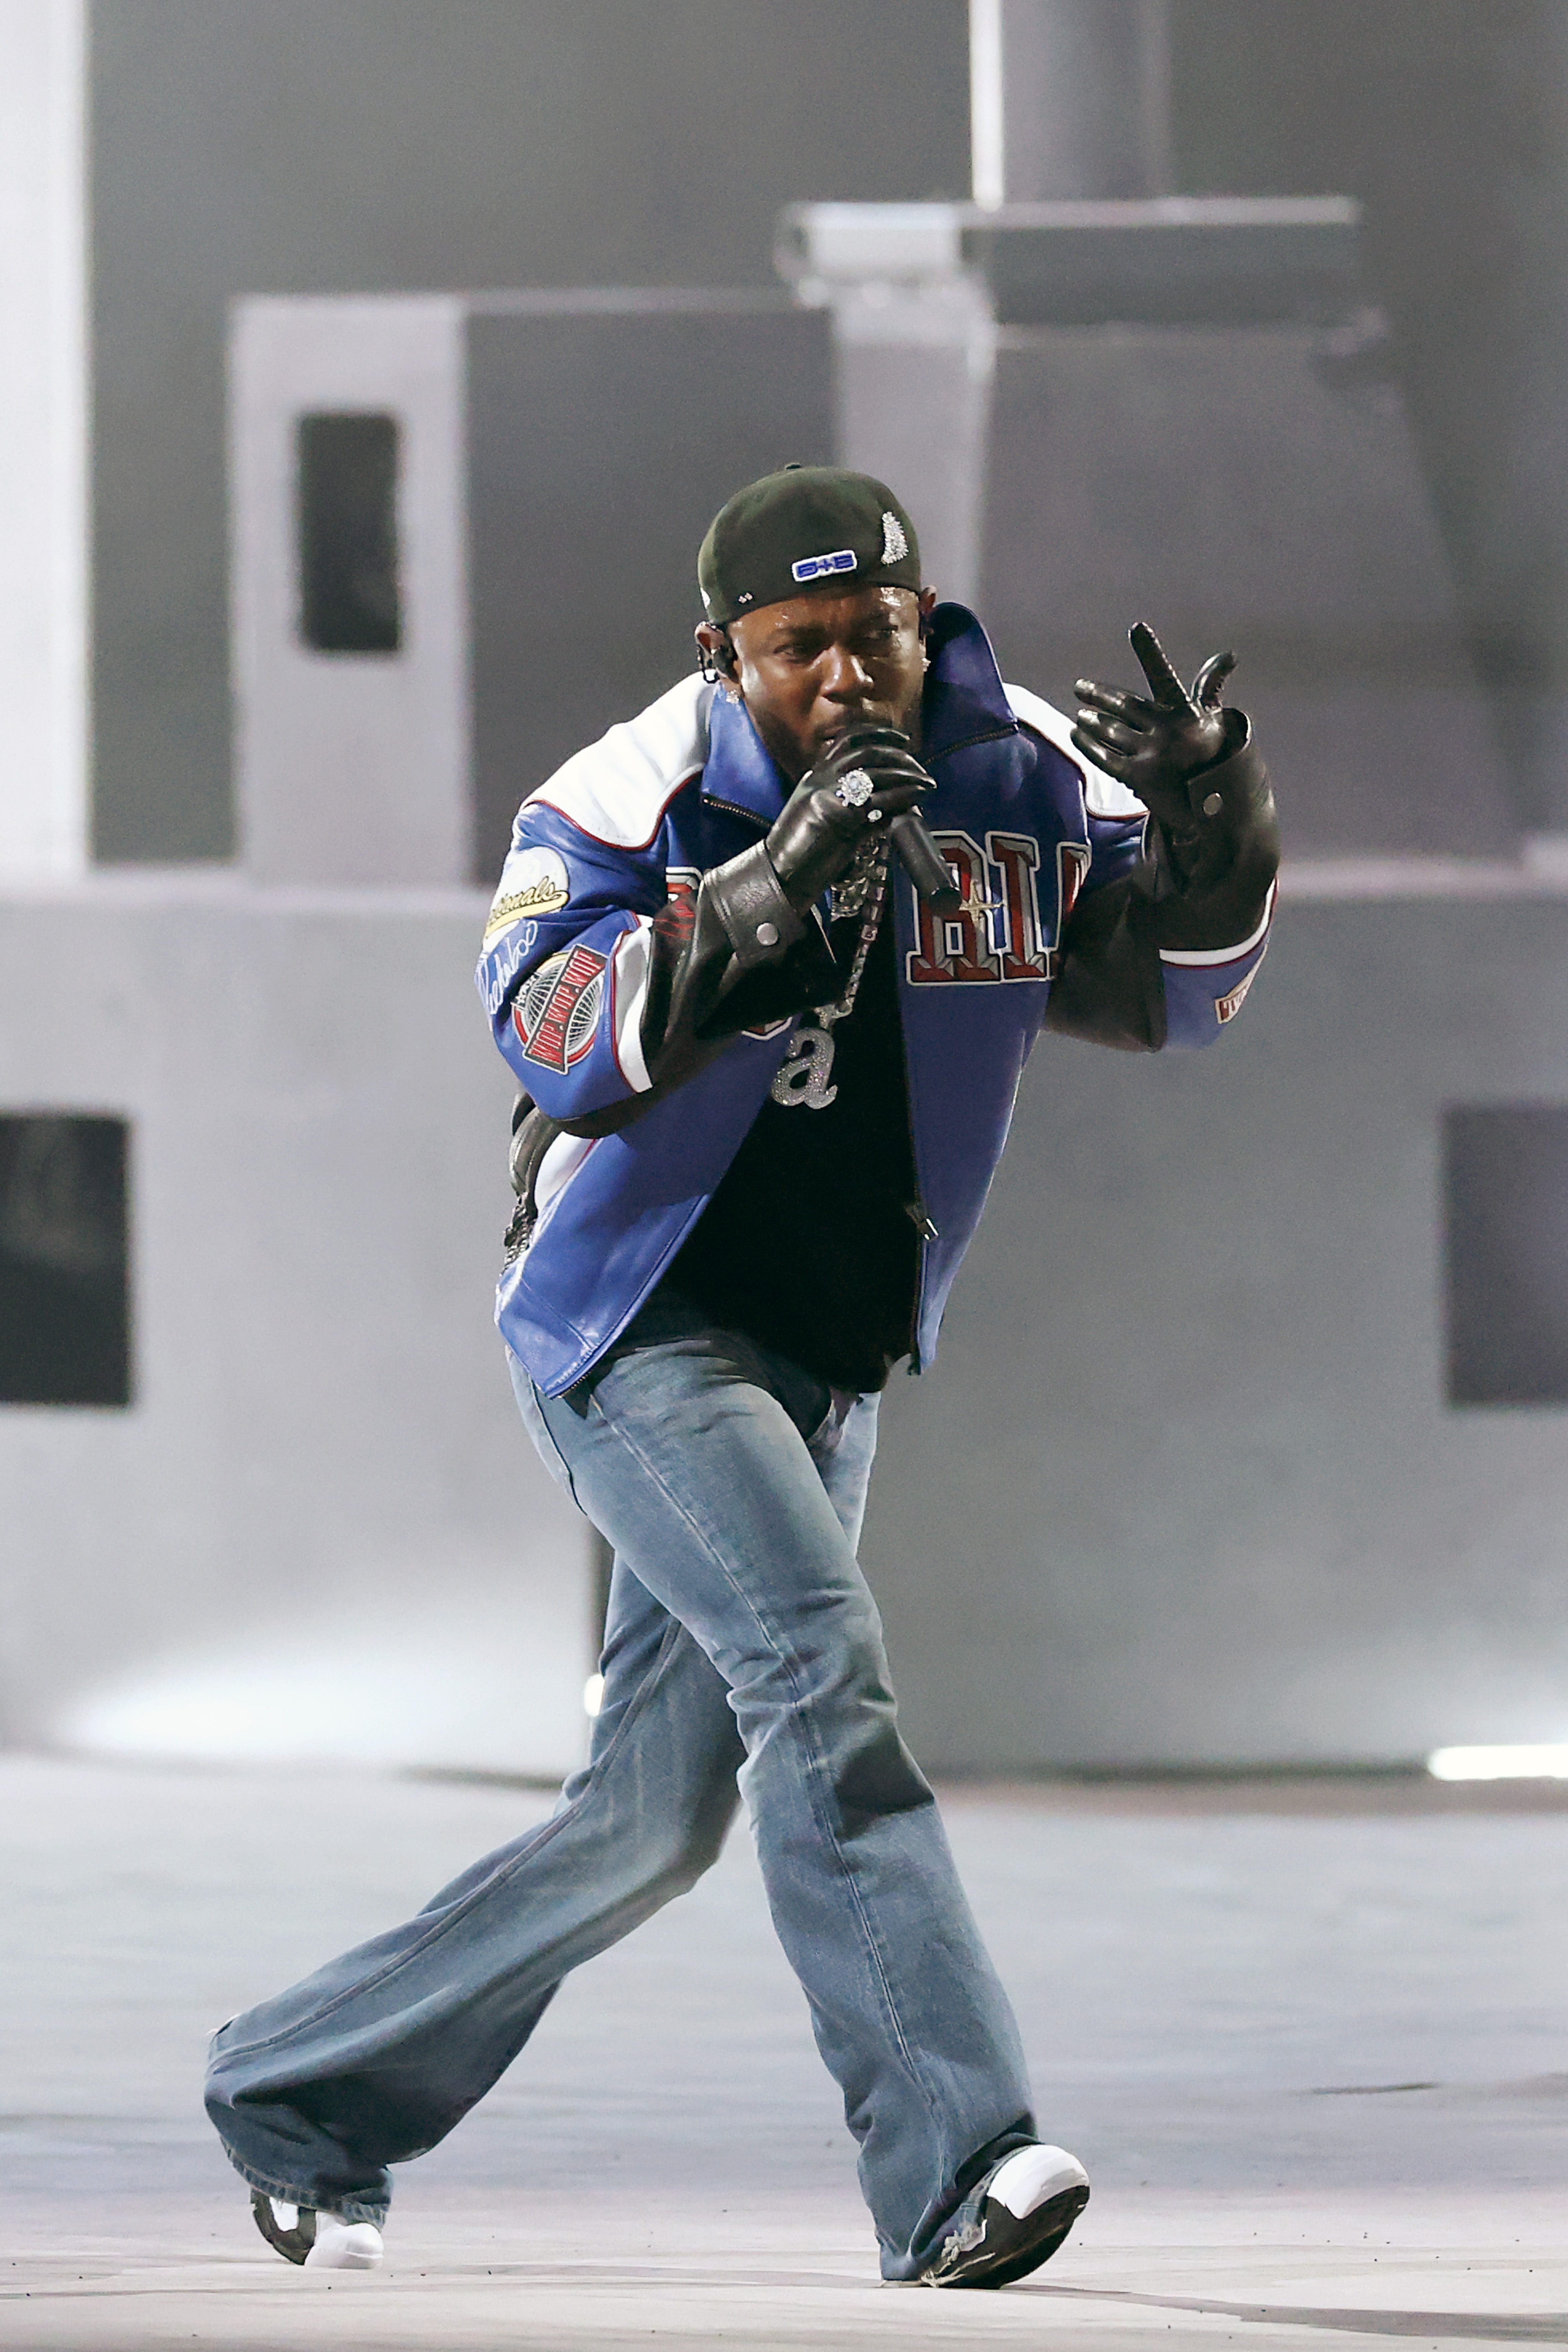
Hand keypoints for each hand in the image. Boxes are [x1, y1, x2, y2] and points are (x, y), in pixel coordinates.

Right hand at [765, 726, 933, 910]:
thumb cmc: (802, 855)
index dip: (879, 734)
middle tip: (919, 767)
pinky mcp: (840, 817)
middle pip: (867, 752)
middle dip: (899, 755)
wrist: (781, 877)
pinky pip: (880, 801)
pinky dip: (903, 797)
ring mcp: (828, 796)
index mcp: (814, 777)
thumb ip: (851, 805)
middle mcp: (820, 781)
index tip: (902, 738)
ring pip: (876, 773)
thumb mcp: (823, 819)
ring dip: (908, 776)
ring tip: (926, 783)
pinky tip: (916, 798)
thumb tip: (889, 804)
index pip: (847, 740)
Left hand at [1070, 623, 1235, 827]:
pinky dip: (1087, 743)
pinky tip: (1076, 733)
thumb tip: (1229, 655)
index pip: (1165, 675)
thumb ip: (1209, 687)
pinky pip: (1104, 756)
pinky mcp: (1138, 776)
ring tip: (1080, 715)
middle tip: (1079, 687)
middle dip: (1098, 694)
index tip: (1137, 627)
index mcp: (1187, 712)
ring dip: (1091, 721)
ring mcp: (1152, 753)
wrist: (1214, 806)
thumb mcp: (1213, 720)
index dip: (1151, 652)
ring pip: (1111, 730)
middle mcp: (1169, 729)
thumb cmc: (1213, 755)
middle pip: (1124, 704)